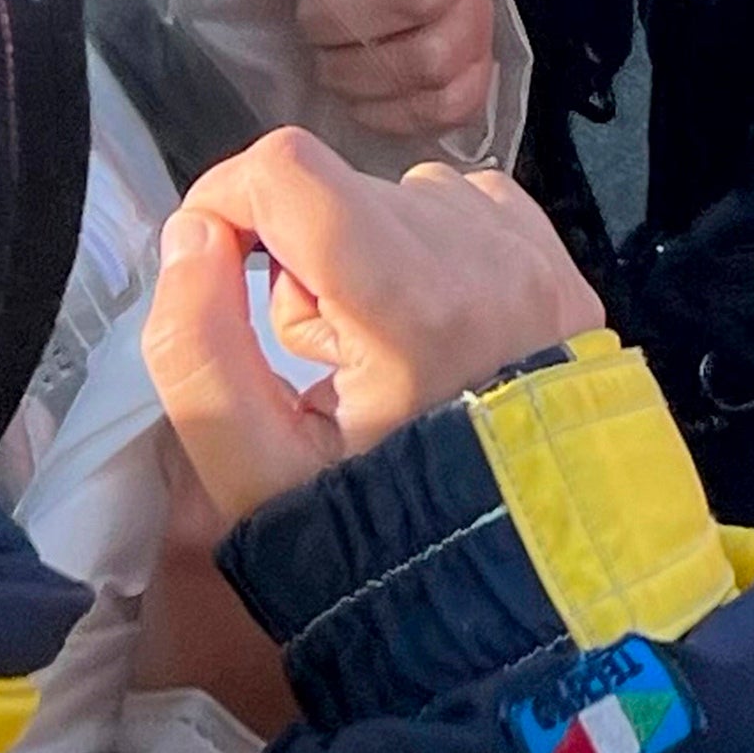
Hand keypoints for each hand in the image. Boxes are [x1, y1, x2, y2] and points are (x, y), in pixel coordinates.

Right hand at [138, 131, 602, 527]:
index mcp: (411, 303)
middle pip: (341, 188)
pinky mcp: (563, 266)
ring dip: (367, 253)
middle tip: (323, 362)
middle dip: (301, 260)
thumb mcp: (253, 470)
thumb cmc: (377, 537)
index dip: (227, 200)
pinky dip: (432, 249)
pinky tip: (430, 331)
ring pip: (404, 194)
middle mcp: (487, 256)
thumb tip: (190, 238)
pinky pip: (470, 207)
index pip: (289, 171)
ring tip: (381, 358)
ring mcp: (536, 256)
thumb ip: (196, 348)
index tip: (216, 264)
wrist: (516, 581)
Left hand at [269, 0, 503, 147]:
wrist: (244, 0)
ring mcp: (472, 13)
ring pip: (433, 55)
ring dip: (355, 67)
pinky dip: (386, 108)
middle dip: (337, 15)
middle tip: (302, 15)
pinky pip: (448, 103)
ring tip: (324, 54)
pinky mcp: (467, 74)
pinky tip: (353, 90)